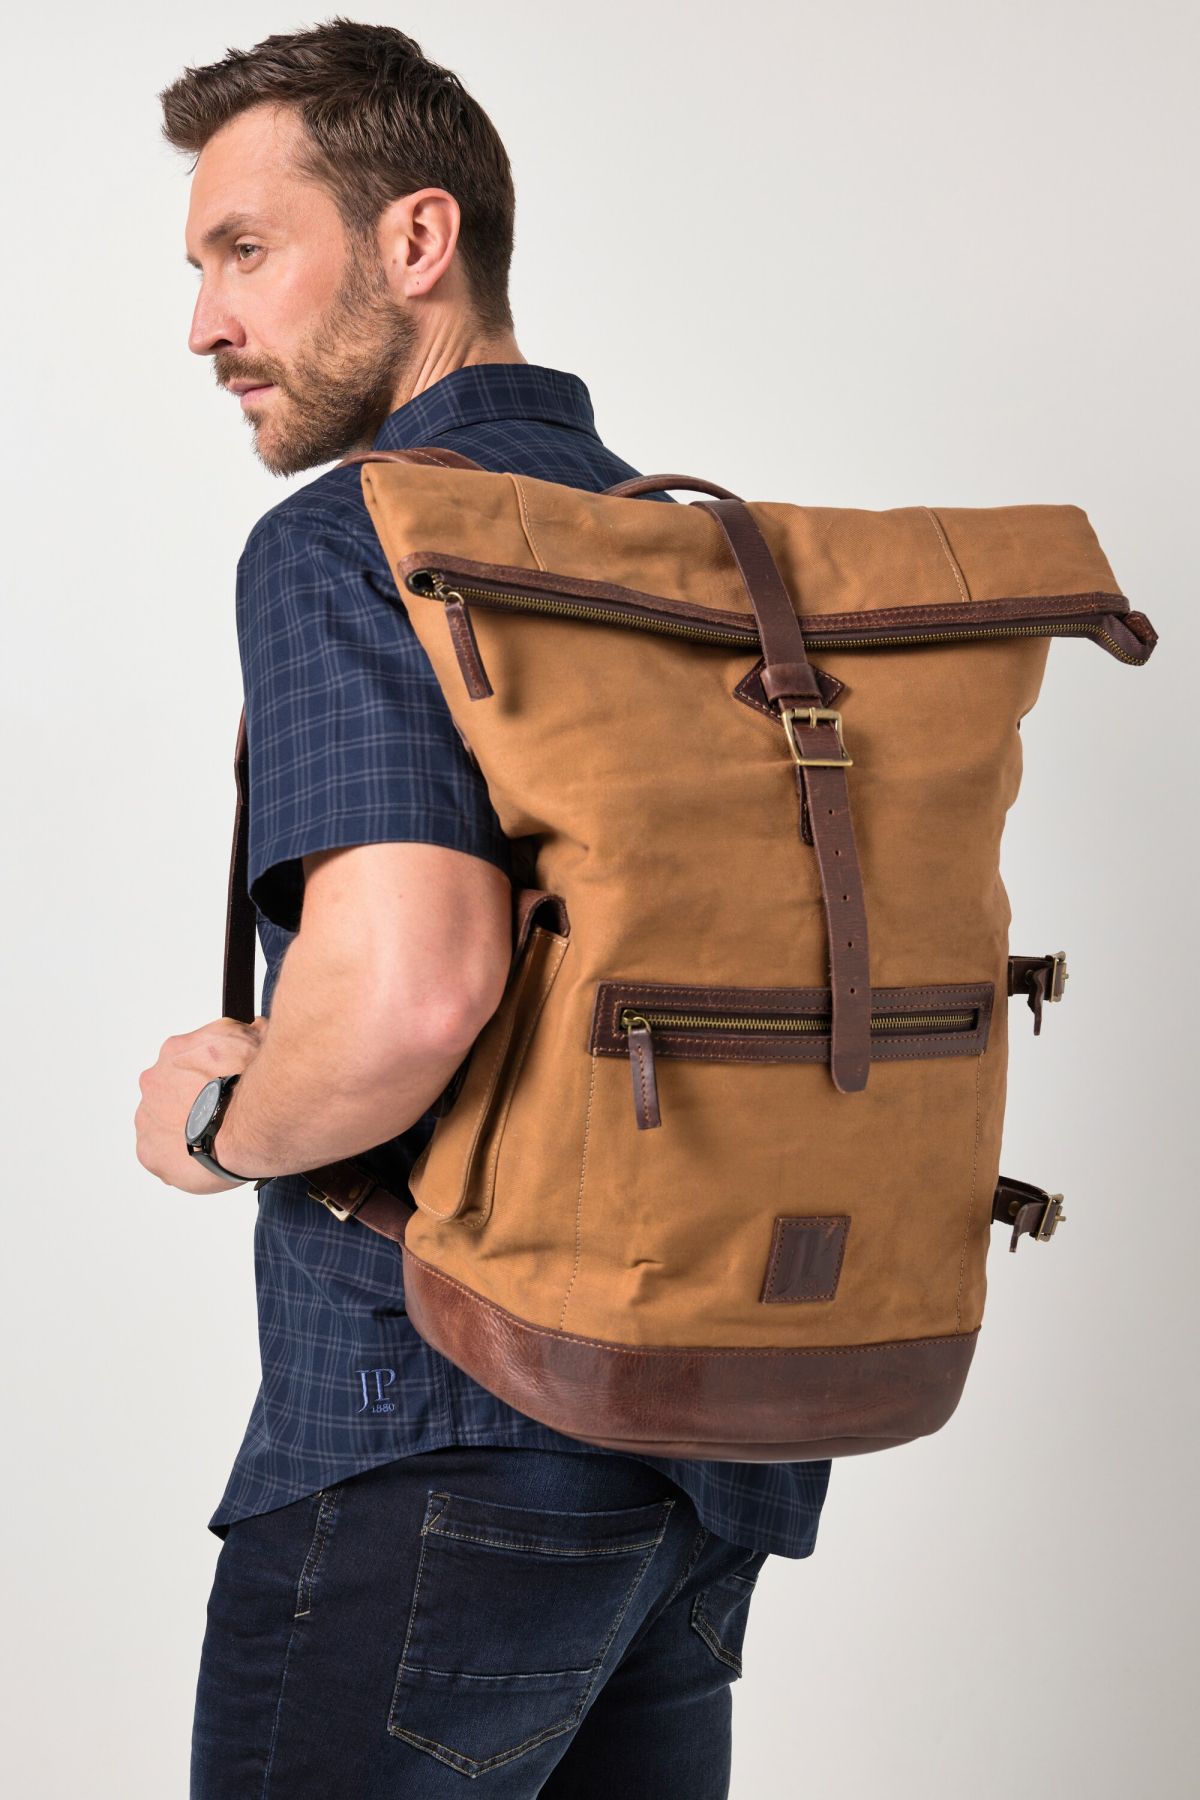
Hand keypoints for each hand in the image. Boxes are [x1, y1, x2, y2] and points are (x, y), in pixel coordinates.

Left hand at [135, 1017, 265, 1193]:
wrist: (244, 1129)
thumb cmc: (247, 1087)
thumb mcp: (256, 1041)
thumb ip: (249, 1032)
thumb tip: (255, 1028)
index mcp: (175, 1051)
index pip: (188, 1060)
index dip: (208, 1074)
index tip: (222, 1085)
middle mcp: (154, 1081)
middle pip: (172, 1091)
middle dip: (193, 1100)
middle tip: (220, 1112)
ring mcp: (147, 1116)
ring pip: (165, 1122)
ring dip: (185, 1126)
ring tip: (214, 1136)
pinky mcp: (148, 1150)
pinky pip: (162, 1154)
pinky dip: (179, 1155)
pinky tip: (203, 1154)